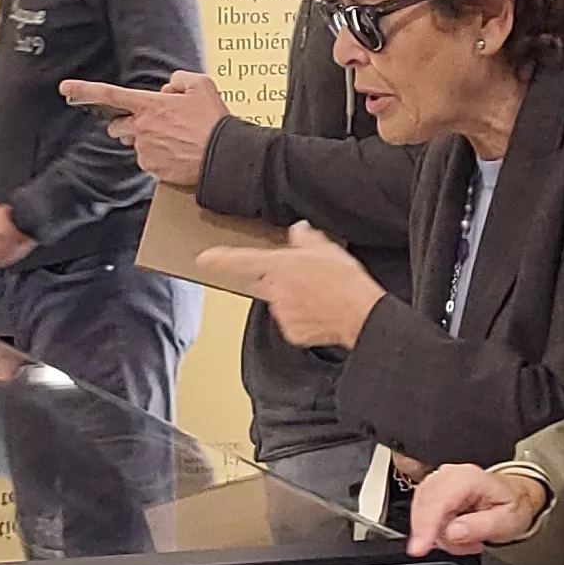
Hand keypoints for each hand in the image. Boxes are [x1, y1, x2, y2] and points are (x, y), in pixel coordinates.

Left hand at [60, 69, 229, 185]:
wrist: (223, 155)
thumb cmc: (213, 121)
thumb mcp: (201, 86)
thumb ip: (179, 80)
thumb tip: (168, 88)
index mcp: (149, 105)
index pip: (109, 94)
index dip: (84, 90)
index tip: (65, 88)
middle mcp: (141, 128)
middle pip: (118, 127)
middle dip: (127, 126)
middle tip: (151, 125)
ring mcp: (145, 151)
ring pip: (136, 145)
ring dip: (148, 142)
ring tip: (175, 141)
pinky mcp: (152, 169)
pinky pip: (148, 162)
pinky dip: (158, 158)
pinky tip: (177, 154)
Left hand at [202, 222, 385, 349]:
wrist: (360, 314)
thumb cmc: (346, 281)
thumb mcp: (328, 250)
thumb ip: (306, 239)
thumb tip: (299, 232)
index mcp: (279, 266)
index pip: (241, 260)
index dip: (220, 259)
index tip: (203, 259)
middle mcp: (275, 290)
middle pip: (269, 282)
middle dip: (285, 280)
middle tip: (311, 279)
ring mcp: (281, 313)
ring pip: (281, 303)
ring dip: (295, 299)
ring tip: (320, 295)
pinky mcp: (290, 332)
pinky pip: (291, 322)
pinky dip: (303, 318)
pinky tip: (320, 312)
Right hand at [408, 463, 544, 554]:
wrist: (513, 497)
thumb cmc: (511, 506)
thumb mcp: (507, 521)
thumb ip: (480, 527)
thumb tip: (453, 532)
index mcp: (469, 478)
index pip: (439, 500)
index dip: (426, 525)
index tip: (419, 548)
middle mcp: (449, 475)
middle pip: (424, 507)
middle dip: (438, 534)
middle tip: (467, 545)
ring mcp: (437, 482)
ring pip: (420, 514)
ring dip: (441, 534)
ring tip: (469, 537)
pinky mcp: (430, 492)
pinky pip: (422, 516)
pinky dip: (437, 531)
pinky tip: (457, 532)